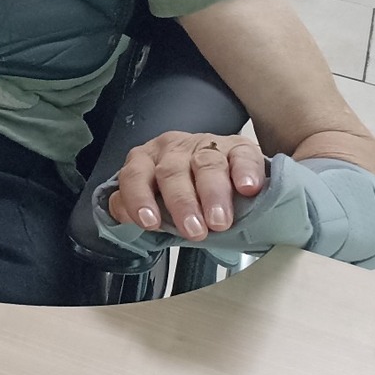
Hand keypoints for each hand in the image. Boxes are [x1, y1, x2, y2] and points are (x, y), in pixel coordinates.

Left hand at [107, 131, 268, 239]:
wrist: (226, 176)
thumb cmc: (186, 193)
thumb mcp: (159, 201)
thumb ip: (142, 210)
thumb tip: (127, 221)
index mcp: (147, 160)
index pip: (135, 176)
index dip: (139, 198)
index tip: (150, 222)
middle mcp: (174, 149)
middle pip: (172, 172)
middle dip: (181, 203)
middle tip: (194, 229)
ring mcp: (207, 145)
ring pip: (207, 165)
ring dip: (212, 194)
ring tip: (219, 220)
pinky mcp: (239, 147)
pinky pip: (242, 156)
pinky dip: (245, 172)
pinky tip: (247, 188)